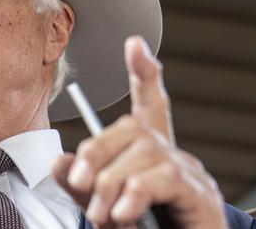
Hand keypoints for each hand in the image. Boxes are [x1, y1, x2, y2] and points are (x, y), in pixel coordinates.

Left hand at [52, 36, 227, 227]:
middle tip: (78, 183)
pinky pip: (163, 177)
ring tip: (100, 212)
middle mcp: (172, 153)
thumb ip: (80, 182)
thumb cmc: (142, 225)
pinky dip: (134, 193)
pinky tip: (123, 212)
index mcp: (148, 152)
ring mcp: (189, 172)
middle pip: (134, 127)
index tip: (134, 44)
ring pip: (145, 151)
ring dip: (111, 181)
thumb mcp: (101, 202)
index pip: (149, 104)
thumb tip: (57, 161)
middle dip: (96, 150)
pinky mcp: (197, 195)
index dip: (143, 74)